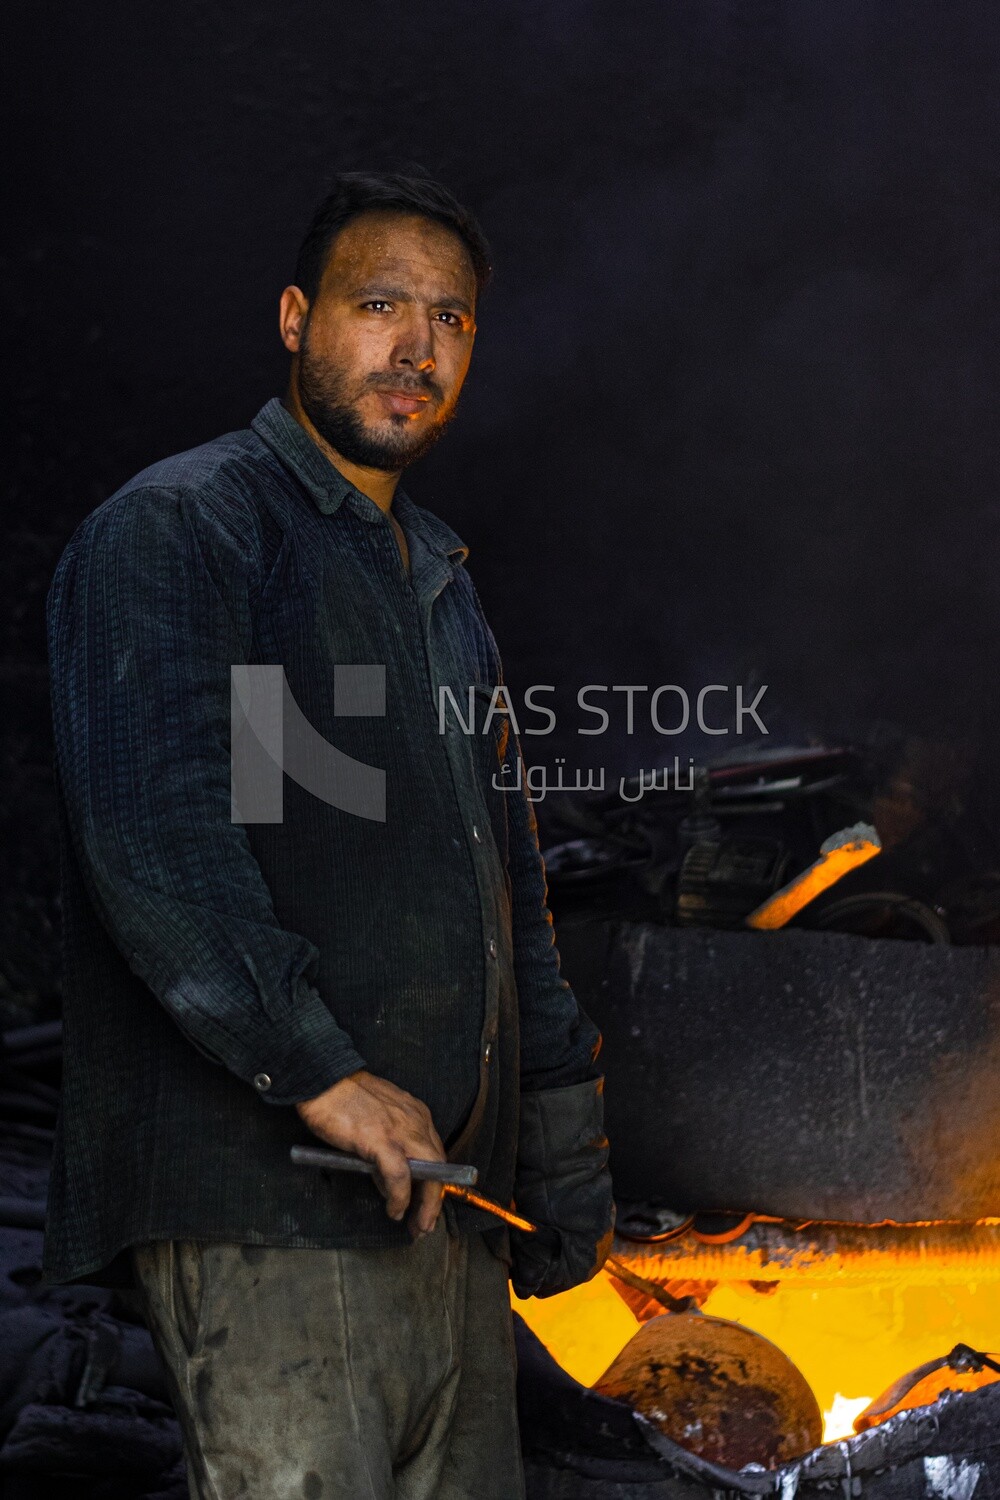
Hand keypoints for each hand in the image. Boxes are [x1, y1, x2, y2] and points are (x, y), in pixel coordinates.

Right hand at [296, 1070, 445, 1238]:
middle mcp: (416, 1121)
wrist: (323, 1078)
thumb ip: (388, 1149)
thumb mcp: (377, 1121)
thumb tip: (390, 1183)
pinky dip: (400, 1197)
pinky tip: (395, 1210)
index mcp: (416, 1114)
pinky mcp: (382, 1140)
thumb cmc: (344, 1099)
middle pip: (440, 1167)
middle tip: (426, 1224)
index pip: (436, 1154)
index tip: (427, 1205)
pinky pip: (400, 1176)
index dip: (435, 1183)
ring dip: (425, 1205)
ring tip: (416, 1225)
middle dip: (436, 1200)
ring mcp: (401, 1130)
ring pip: (429, 1174)